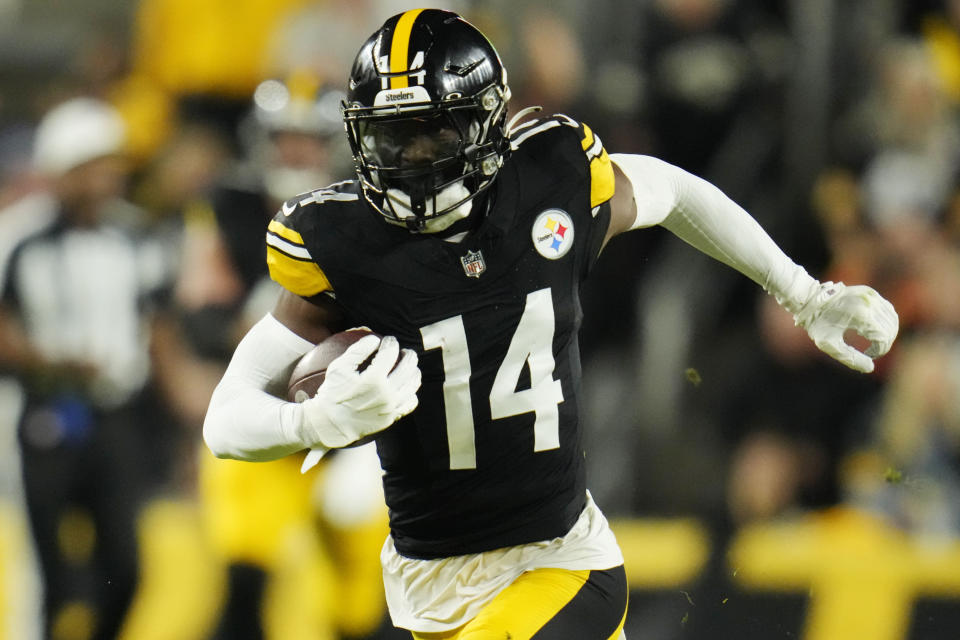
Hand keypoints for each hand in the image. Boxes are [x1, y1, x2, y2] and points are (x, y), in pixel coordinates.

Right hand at [297, 334, 419, 447]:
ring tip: (409, 366)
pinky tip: (405, 386)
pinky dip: (411, 392)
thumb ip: (357, 351)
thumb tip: (374, 339)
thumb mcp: (338, 368)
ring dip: (414, 371)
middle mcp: (386, 392)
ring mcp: (391, 406)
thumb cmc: (332, 393)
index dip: (391, 343)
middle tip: (405, 351)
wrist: (331, 425)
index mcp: (373, 378)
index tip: (389, 340)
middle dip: (408, 354)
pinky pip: (411, 402)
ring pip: (413, 384)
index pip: (390, 353)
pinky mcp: (392, 417)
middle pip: (408, 366)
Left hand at [794, 281, 898, 372]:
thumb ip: (850, 358)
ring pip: (892, 319)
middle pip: (890, 329)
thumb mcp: (829, 344)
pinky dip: (885, 321)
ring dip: (886, 332)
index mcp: (861, 315)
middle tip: (871, 351)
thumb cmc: (817, 324)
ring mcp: (871, 295)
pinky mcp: (869, 292)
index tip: (869, 355)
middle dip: (884, 343)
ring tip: (871, 340)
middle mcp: (869, 303)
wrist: (809, 300)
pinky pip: (887, 309)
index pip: (884, 337)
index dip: (880, 350)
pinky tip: (871, 328)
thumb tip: (871, 368)